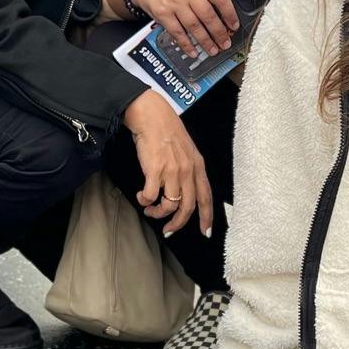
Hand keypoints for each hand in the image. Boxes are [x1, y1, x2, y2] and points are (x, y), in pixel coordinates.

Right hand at [123, 92, 212, 237]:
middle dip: (177, 223)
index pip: (206, 197)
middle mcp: (187, 171)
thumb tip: (182, 189)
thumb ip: (188, 169)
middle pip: (188, 207)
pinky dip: (144, 201)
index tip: (206, 232)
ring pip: (169, 205)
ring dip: (157, 212)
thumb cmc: (166, 130)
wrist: (151, 116)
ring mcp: (172, 171)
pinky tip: (141, 196)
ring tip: (150, 208)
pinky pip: (150, 196)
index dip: (207, 217)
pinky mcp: (154, 170)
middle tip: (168, 229)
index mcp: (198, 166)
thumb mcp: (186, 150)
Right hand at [130, 0, 238, 58]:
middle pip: (208, 15)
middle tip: (225, 43)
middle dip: (219, 32)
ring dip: (206, 41)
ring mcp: (173, 2)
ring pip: (194, 26)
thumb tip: (223, 13)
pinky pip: (178, 33)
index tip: (234, 25)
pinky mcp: (162, 14)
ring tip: (213, 50)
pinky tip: (194, 51)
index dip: (229, 13)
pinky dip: (187, 44)